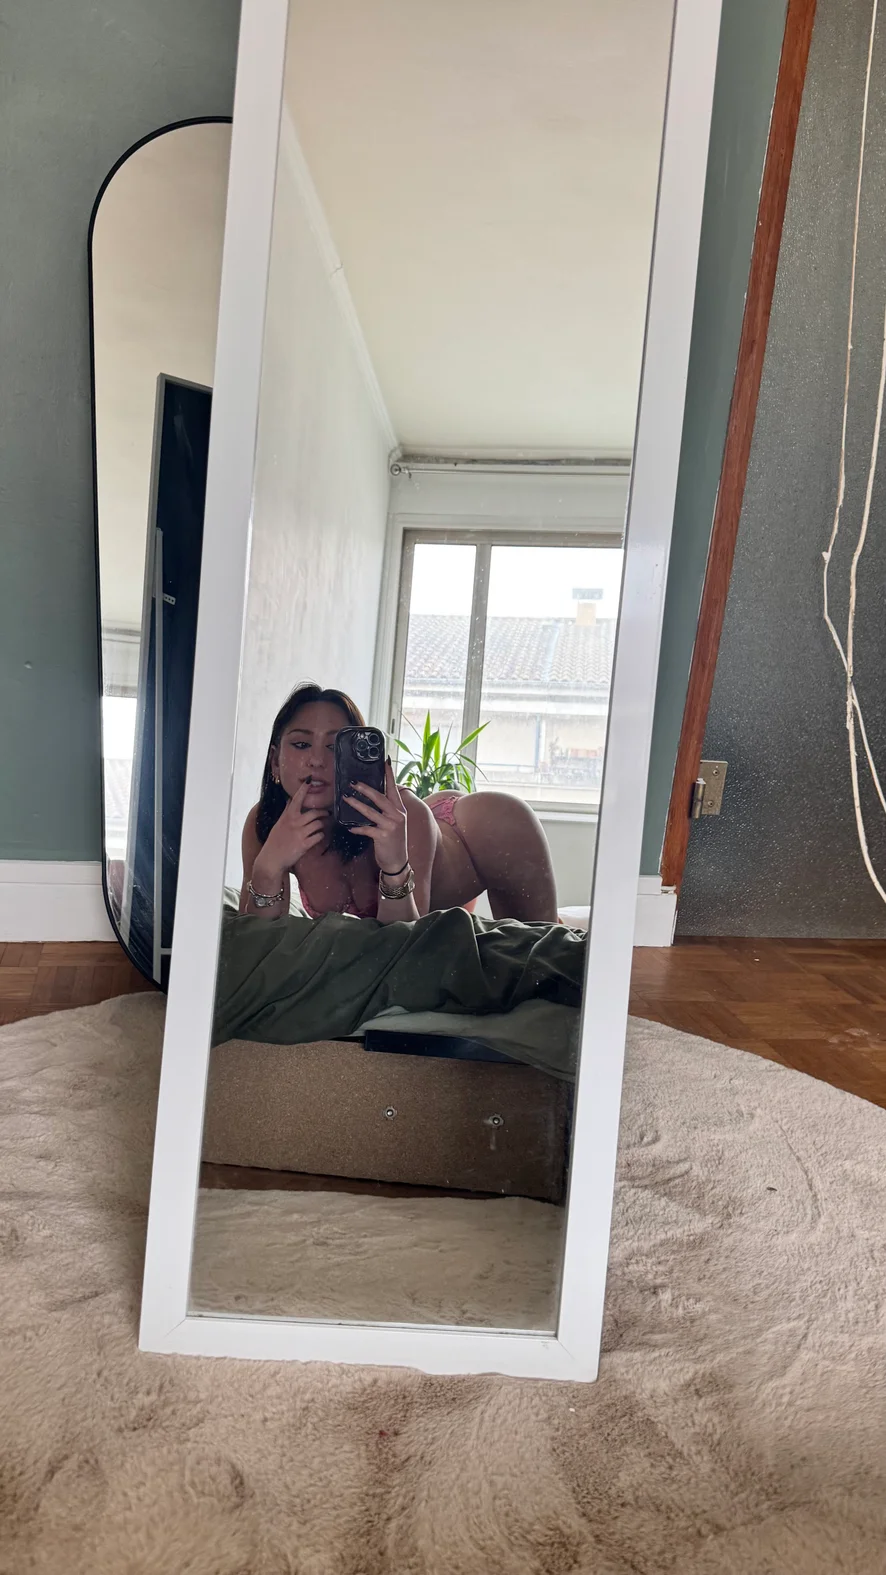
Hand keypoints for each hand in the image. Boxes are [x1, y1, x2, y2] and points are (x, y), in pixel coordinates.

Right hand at [253, 779, 328, 882]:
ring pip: (318, 824)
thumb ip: (287, 812)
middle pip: (314, 812)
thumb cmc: (275, 841)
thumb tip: (290, 800)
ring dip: (322, 825)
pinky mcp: (305, 844)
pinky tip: (319, 836)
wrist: (272, 859)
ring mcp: (300, 833)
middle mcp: (294, 823)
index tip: (309, 780)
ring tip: (322, 826)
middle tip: (327, 813)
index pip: (296, 799)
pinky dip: (321, 835)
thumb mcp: (279, 824)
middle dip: (322, 813)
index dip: (304, 789)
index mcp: (287, 816)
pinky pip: (319, 836)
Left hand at [343, 760, 408, 874]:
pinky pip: (366, 829)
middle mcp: (397, 815)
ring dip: (356, 804)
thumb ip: (387, 810)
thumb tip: (373, 797)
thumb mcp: (395, 822)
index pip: (393, 788)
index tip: (385, 762)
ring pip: (370, 811)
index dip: (389, 775)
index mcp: (399, 809)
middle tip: (353, 782)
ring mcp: (390, 825)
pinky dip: (357, 828)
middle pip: (380, 797)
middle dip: (365, 789)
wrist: (398, 861)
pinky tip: (349, 827)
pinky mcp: (383, 836)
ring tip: (346, 798)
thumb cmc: (394, 840)